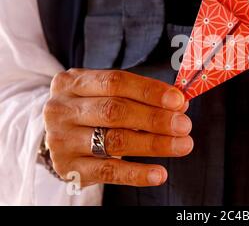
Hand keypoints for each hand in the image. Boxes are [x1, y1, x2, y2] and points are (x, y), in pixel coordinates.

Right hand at [43, 69, 192, 186]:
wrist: (57, 136)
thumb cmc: (92, 109)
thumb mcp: (107, 93)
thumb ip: (141, 96)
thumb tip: (180, 104)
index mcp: (72, 82)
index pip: (115, 81)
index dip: (149, 91)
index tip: (178, 100)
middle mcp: (61, 109)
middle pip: (114, 111)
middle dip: (155, 118)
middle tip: (184, 125)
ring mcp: (61, 140)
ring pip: (114, 141)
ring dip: (154, 144)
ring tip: (182, 145)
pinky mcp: (67, 168)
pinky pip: (108, 172)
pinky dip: (137, 174)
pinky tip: (160, 173)